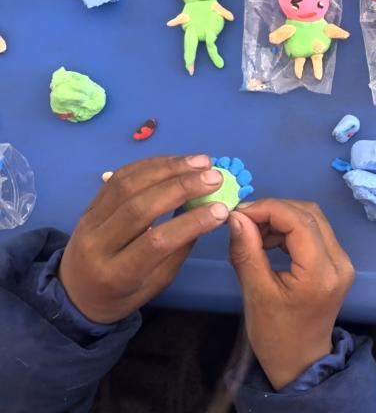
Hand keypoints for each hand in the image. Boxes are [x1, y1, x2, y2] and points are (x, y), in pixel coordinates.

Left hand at [59, 155, 228, 322]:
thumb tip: (209, 212)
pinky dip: (151, 164)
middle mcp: (98, 244)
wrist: (74, 293)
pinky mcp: (89, 204)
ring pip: (128, 184)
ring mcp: (89, 220)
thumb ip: (179, 248)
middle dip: (182, 187)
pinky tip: (176, 161)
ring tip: (201, 162)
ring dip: (168, 168)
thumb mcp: (156, 282)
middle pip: (140, 206)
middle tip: (215, 177)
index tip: (222, 209)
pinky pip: (118, 177)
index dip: (191, 222)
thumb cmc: (123, 294)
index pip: (156, 242)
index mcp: (117, 274)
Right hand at [228, 200, 353, 389]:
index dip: (269, 209)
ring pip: (313, 221)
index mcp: (321, 272)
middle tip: (243, 221)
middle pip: (310, 215)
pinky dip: (290, 230)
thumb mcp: (255, 293)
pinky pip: (315, 233)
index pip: (300, 221)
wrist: (300, 361)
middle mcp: (340, 262)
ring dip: (281, 219)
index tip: (239, 212)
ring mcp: (342, 262)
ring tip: (251, 233)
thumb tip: (236, 217)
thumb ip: (247, 252)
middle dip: (274, 210)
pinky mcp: (337, 264)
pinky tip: (267, 241)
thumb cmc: (275, 334)